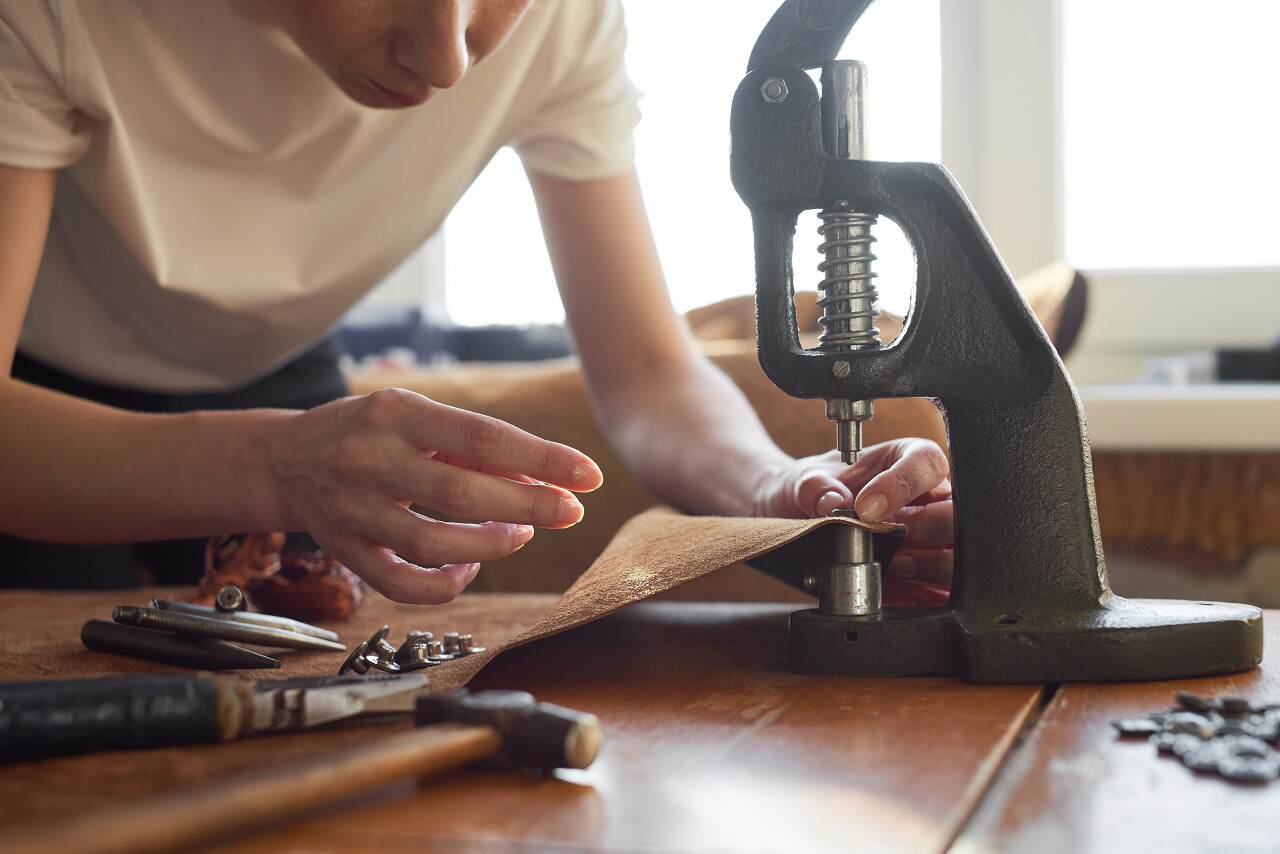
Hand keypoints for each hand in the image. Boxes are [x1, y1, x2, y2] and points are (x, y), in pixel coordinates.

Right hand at [270, 388, 601, 603]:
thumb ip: (473, 446)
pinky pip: (403, 584)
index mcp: (396, 414)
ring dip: (492, 544)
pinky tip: (472, 566)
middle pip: (462, 493)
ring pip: (433, 543)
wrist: (284, 459)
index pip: (483, 437)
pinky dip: (448, 583)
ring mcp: (352, 510)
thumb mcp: (415, 417)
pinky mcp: (345, 552)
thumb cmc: (369, 432)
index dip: (542, 459)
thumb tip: (544, 480)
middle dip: (529, 506)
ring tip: (520, 534)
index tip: (589, 475)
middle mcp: (370, 460)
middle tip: (571, 512)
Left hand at [751, 437, 952, 604]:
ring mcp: (927, 540)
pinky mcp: (921, 578)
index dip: (903, 483)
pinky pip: (942, 589)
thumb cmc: (812, 492)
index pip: (927, 462)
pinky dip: (930, 594)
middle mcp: (925, 499)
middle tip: (889, 535)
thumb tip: (834, 502)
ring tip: (896, 563)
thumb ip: (814, 486)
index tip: (866, 506)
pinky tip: (905, 589)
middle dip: (929, 525)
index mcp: (904, 461)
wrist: (797, 523)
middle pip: (955, 509)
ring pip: (958, 551)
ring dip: (934, 562)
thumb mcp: (801, 481)